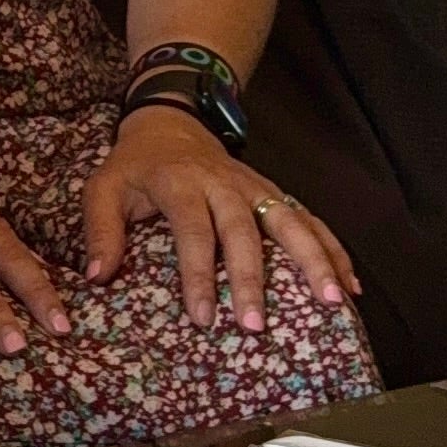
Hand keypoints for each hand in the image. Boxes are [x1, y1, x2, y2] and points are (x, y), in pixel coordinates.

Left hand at [81, 108, 357, 332]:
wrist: (171, 123)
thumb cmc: (135, 166)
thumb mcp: (103, 188)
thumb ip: (100, 230)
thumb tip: (98, 276)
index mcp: (180, 184)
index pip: (194, 232)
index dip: (198, 275)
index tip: (203, 318)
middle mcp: (224, 185)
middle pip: (244, 232)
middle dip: (253, 279)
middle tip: (257, 324)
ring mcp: (255, 188)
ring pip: (290, 221)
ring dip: (313, 260)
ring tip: (331, 300)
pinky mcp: (274, 193)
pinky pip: (309, 220)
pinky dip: (332, 249)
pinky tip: (349, 284)